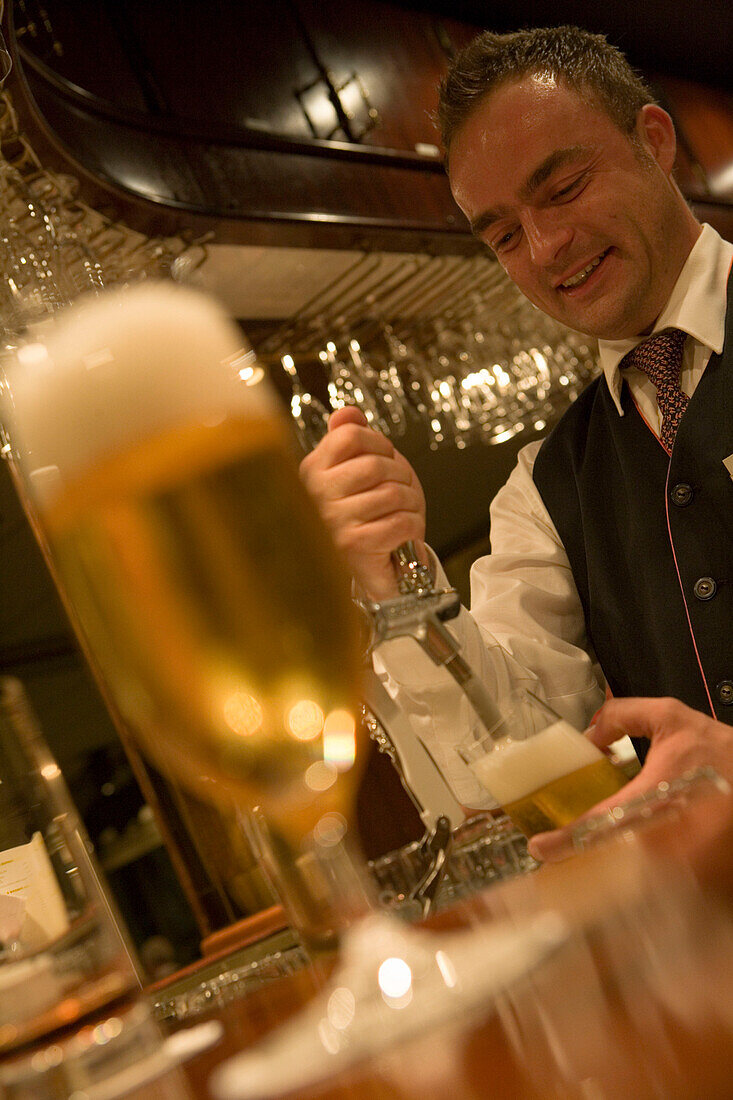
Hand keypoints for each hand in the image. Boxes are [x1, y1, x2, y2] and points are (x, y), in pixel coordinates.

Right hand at [299, 406, 427, 599]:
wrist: (369, 568)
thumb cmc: (366, 518)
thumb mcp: (356, 472)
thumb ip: (350, 439)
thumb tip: (348, 412)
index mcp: (313, 470)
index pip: (351, 435)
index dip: (380, 443)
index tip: (385, 457)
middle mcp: (316, 494)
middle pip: (375, 464)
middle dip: (401, 476)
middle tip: (402, 491)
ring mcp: (333, 521)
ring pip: (393, 494)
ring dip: (411, 503)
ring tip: (404, 512)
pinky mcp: (354, 546)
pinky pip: (400, 522)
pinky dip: (413, 526)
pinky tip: (404, 532)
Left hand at [528, 697, 732, 862]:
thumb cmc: (721, 750)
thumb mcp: (670, 716)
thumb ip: (623, 716)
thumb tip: (590, 734)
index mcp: (654, 796)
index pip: (601, 822)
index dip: (567, 838)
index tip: (540, 847)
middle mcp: (667, 832)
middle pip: (612, 854)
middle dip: (585, 853)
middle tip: (561, 847)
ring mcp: (683, 856)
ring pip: (634, 868)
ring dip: (612, 862)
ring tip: (594, 848)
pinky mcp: (697, 867)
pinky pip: (659, 873)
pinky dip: (639, 867)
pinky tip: (630, 852)